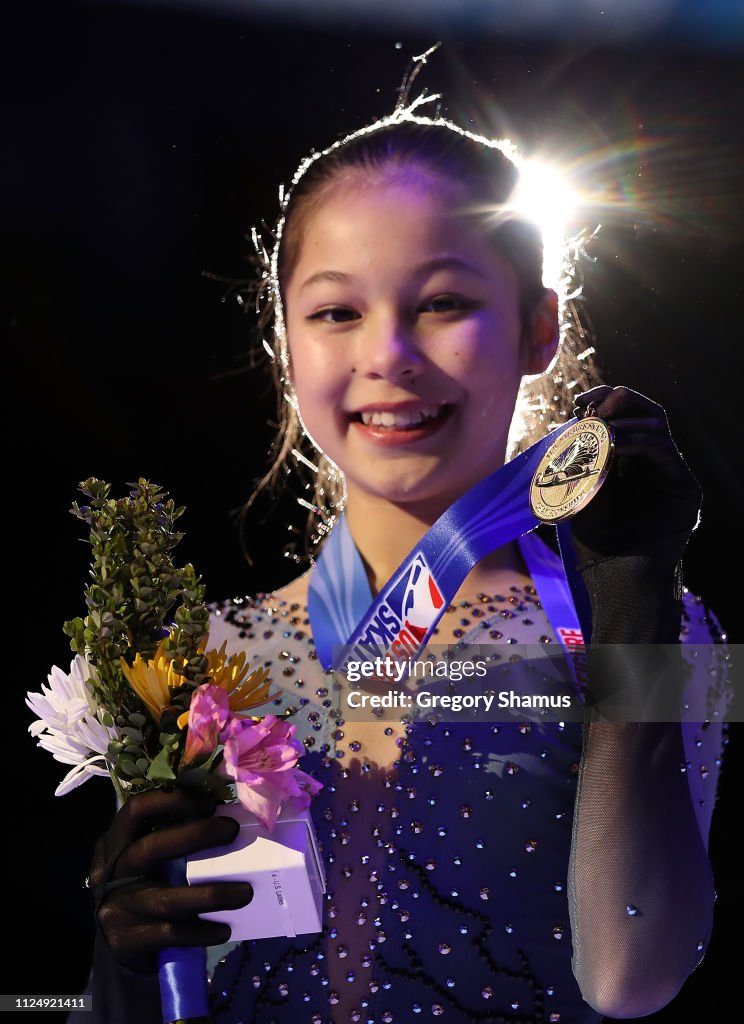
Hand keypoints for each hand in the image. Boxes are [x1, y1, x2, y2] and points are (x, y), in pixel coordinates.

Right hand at [89, 788, 253, 973]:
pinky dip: (201, 931)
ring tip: (245, 892)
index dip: (172, 801)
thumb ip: (171, 836)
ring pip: (167, 899)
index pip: (136, 809)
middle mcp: (110, 872)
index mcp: (114, 842)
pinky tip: (225, 929)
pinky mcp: (126, 941)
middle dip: (196, 835)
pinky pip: (171, 934)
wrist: (120, 947)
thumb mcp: (147, 859)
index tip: (210, 803)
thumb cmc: (145, 887)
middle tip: (232, 830)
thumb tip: (225, 815)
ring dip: (211, 894)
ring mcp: (115, 909)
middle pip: (151, 848)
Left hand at [569, 385, 701, 644]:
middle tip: (594, 404)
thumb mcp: (578, 488)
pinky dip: (639, 442)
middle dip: (618, 401)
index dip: (605, 400)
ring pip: (658, 427)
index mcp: (627, 461)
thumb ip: (580, 457)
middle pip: (645, 414)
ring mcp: (669, 475)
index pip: (623, 417)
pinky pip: (664, 452)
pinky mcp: (684, 488)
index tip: (581, 400)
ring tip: (600, 425)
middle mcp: (651, 464)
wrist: (613, 576)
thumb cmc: (592, 538)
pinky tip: (616, 443)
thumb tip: (569, 421)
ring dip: (626, 420)